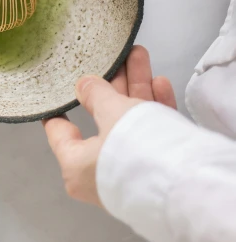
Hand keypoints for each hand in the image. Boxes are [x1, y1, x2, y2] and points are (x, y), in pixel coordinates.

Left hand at [43, 46, 176, 205]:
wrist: (184, 185)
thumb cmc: (134, 150)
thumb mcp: (112, 112)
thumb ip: (97, 95)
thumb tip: (84, 86)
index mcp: (76, 166)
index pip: (60, 133)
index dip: (59, 109)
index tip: (57, 92)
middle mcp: (100, 173)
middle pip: (103, 119)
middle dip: (113, 85)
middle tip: (116, 59)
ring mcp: (130, 172)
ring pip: (130, 122)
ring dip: (137, 88)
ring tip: (140, 56)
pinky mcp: (157, 170)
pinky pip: (151, 134)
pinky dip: (155, 109)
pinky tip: (160, 83)